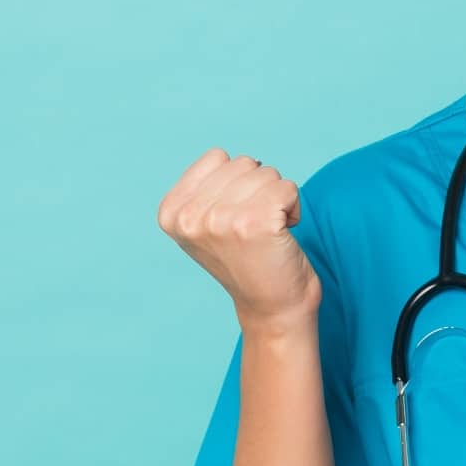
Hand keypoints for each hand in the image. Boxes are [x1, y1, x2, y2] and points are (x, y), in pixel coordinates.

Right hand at [156, 148, 320, 334]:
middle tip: (254, 230)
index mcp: (171, 212)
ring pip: (267, 173)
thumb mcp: (205, 225)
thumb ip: (203, 189)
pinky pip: (288, 188)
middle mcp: (190, 216)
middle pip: (243, 163)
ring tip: (266, 234)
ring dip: (276, 200)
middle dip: (258, 190)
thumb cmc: (246, 260)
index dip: (236, 183)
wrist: (271, 308)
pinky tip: (282, 236)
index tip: (233, 219)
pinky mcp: (256, 223)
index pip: (217, 157)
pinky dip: (294, 209)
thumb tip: (221, 157)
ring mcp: (221, 219)